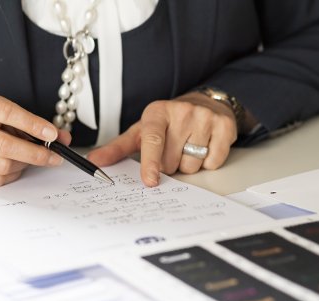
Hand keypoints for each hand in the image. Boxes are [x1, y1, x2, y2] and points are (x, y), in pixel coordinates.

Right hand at [0, 91, 70, 185]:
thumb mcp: (13, 116)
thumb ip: (39, 125)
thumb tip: (64, 139)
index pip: (8, 113)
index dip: (33, 125)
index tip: (53, 134)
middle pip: (5, 145)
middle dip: (35, 153)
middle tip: (55, 157)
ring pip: (2, 165)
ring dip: (24, 165)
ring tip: (30, 159)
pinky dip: (13, 175)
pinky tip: (16, 166)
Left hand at [87, 92, 237, 186]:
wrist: (206, 102)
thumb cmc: (169, 121)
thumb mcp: (142, 130)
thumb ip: (118, 148)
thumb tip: (94, 163)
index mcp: (156, 112)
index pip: (152, 140)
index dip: (150, 162)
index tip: (150, 180)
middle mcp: (181, 112)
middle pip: (172, 161)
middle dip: (171, 164)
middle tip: (173, 150)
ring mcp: (204, 118)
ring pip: (192, 164)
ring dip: (189, 164)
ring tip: (189, 147)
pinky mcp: (224, 126)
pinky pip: (213, 162)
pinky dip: (208, 162)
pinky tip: (205, 147)